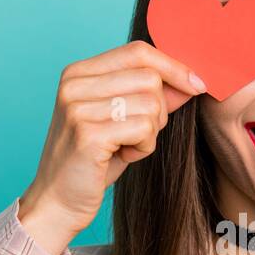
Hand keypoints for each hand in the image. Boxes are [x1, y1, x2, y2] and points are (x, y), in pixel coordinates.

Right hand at [18, 41, 205, 254]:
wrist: (56, 202)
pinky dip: (144, 147)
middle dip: (160, 110)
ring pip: (151, 104)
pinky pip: (144, 128)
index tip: (197, 86)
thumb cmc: (92, 162)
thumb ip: (150, 96)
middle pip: (150, 78)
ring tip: (128, 147)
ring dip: (151, 132)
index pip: (138, 52)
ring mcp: (78, 107)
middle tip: (140, 135)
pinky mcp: (87, 134)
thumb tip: (190, 80)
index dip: (174, 66)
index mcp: (79, 72)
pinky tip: (125, 157)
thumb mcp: (121, 121)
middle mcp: (74, 84)